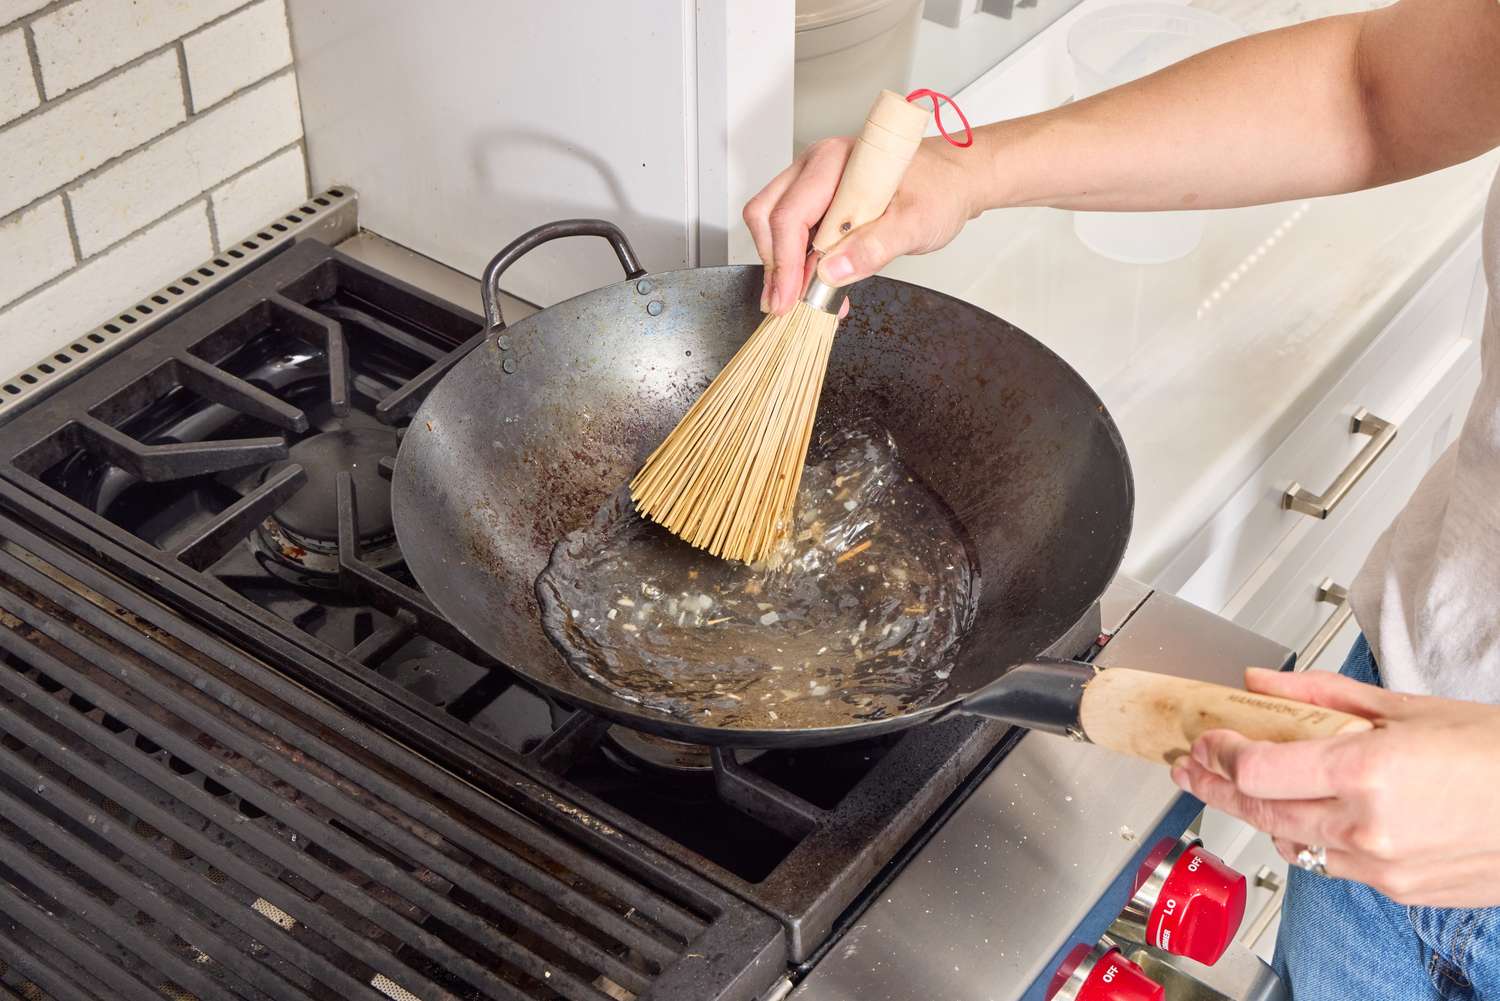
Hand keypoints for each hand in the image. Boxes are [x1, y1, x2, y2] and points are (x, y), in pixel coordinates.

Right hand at [742, 135, 984, 314]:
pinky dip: (799, 262)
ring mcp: (815, 184)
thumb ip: (874, 247)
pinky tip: (819, 285)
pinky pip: (794, 232)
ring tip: (807, 299)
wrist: (957, 181)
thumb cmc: (940, 189)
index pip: (789, 215)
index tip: (789, 300)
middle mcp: (817, 168)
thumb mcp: (915, 223)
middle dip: (773, 264)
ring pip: (773, 225)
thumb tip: (830, 272)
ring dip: (784, 266)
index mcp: (835, 162)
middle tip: (788, 304)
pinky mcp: (820, 202)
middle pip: (767, 215)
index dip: (784, 263)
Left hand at [1171, 667, 1499, 906]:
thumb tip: (1260, 684)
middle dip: (1216, 785)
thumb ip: (1318, 697)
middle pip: (1261, 811)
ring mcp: (1383, 866)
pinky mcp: (1398, 890)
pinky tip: (1301, 813)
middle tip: (1192, 766)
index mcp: (1366, 772)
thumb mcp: (1405, 706)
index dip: (1220, 754)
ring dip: (1259, 813)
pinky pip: (1331, 864)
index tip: (1206, 739)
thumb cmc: (1495, 753)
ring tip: (1234, 786)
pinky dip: (1309, 836)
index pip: (1257, 770)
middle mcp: (1368, 827)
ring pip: (1292, 842)